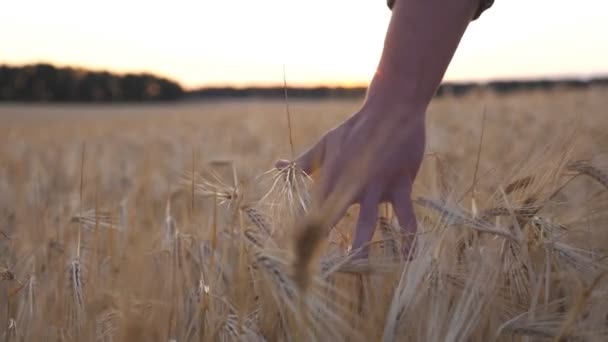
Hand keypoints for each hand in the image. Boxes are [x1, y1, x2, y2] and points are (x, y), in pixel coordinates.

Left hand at [276, 103, 424, 257]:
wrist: (391, 108)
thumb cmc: (355, 129)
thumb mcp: (325, 144)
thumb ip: (302, 162)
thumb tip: (276, 166)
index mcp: (330, 176)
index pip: (312, 209)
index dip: (303, 231)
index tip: (296, 253)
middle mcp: (350, 184)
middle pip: (334, 218)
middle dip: (325, 242)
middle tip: (317, 268)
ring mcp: (376, 185)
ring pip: (368, 222)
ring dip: (363, 246)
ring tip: (359, 267)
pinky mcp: (400, 184)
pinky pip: (406, 215)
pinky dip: (409, 236)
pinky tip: (409, 256)